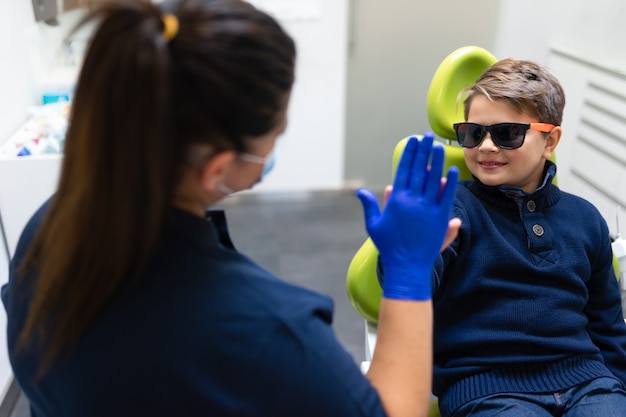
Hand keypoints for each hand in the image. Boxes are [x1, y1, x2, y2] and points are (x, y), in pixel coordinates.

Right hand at [356, 133, 458, 299]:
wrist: (406, 267)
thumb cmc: (388, 246)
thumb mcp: (374, 225)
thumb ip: (370, 205)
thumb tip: (361, 191)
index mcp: (395, 201)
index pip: (403, 170)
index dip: (408, 154)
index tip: (412, 141)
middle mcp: (412, 201)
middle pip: (418, 170)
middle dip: (422, 151)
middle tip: (426, 135)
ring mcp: (427, 209)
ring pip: (433, 179)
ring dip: (435, 161)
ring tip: (438, 146)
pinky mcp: (440, 218)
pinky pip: (446, 196)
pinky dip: (448, 182)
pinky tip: (450, 169)